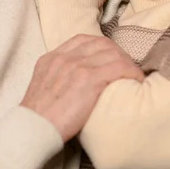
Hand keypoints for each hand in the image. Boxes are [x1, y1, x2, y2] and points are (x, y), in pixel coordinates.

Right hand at [20, 35, 143, 141]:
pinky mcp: (88, 79)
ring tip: (133, 75)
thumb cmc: (39, 117)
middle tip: (126, 68)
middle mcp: (64, 57)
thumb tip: (75, 82)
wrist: (33, 128)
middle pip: (101, 43)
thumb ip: (58, 77)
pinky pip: (119, 67)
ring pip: (113, 53)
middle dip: (118, 53)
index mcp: (52, 58)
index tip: (111, 58)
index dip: (102, 47)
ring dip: (127, 63)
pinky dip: (131, 72)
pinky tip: (136, 80)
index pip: (83, 40)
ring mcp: (76, 66)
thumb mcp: (43, 87)